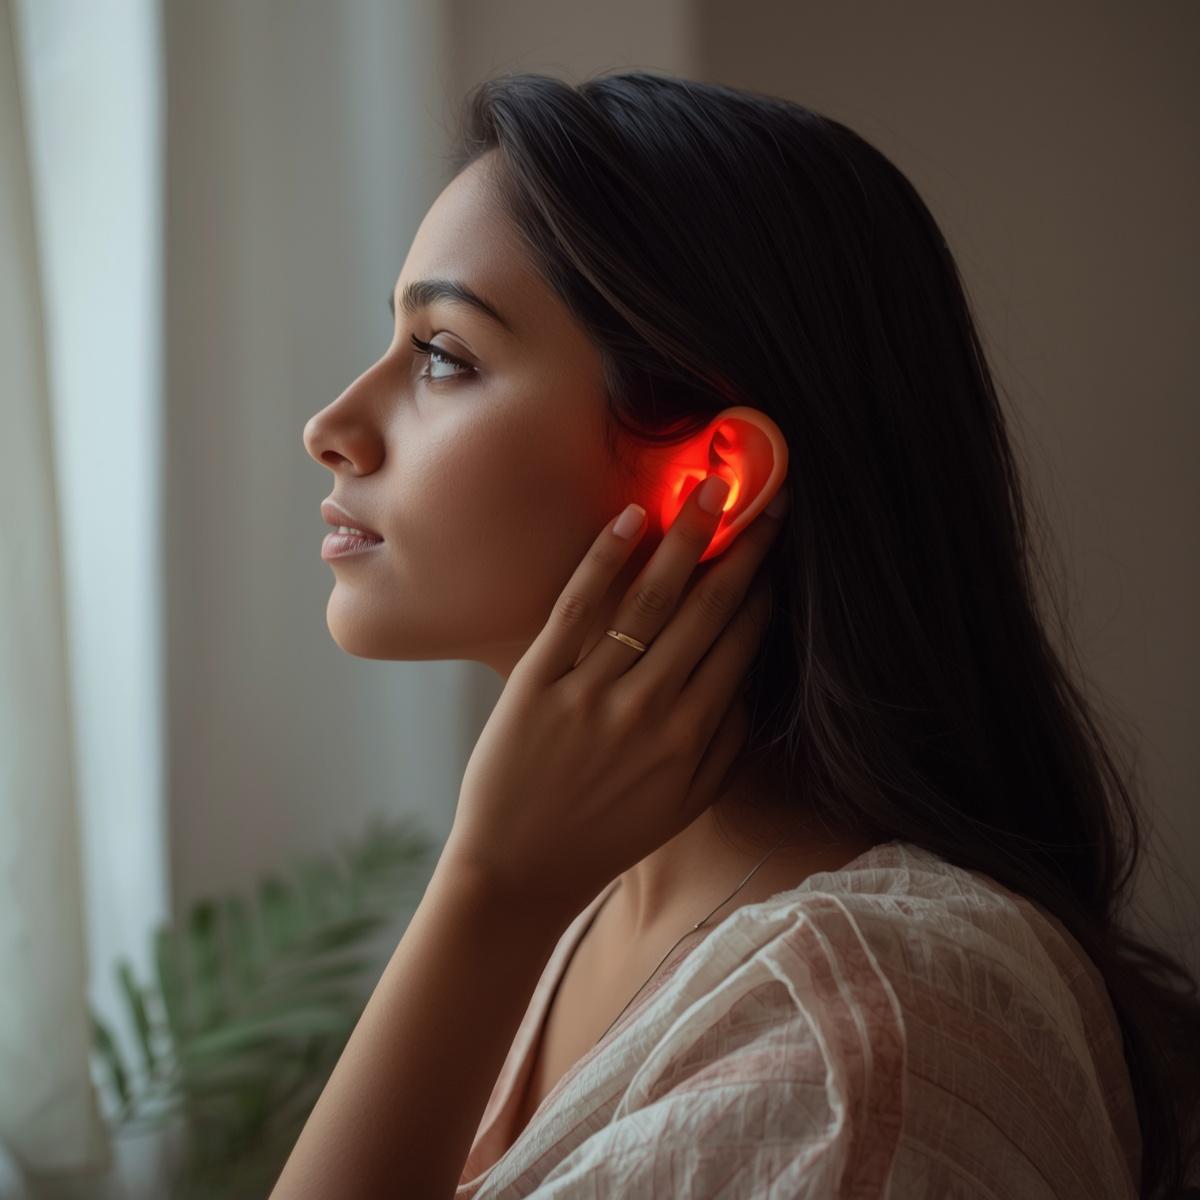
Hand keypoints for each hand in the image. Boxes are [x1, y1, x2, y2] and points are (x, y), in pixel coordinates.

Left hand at [443, 474, 789, 918]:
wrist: (518, 871)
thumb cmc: (604, 837)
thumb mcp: (685, 806)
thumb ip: (728, 745)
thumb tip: (757, 680)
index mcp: (691, 738)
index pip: (741, 643)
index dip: (764, 588)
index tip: (777, 547)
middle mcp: (649, 709)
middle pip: (707, 610)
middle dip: (742, 549)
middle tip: (765, 500)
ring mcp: (591, 692)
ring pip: (650, 599)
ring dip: (685, 537)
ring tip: (710, 489)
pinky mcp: (537, 681)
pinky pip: (577, 607)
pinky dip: (605, 558)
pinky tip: (632, 518)